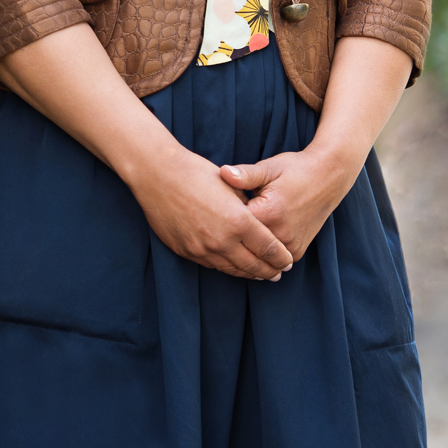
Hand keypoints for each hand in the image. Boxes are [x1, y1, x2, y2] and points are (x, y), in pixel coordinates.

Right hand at [127, 142, 297, 279]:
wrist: (158, 175)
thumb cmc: (197, 173)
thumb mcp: (232, 187)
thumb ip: (248, 208)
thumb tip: (259, 221)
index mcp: (238, 221)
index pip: (268, 247)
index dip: (281, 257)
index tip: (289, 261)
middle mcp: (221, 240)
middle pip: (252, 264)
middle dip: (269, 271)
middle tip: (279, 273)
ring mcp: (201, 249)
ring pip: (231, 269)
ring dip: (248, 273)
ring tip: (260, 274)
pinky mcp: (186, 251)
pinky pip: (212, 265)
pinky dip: (227, 267)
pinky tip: (234, 266)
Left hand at [219, 146, 364, 264]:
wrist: (329, 176)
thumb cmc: (296, 170)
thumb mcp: (270, 168)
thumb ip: (245, 175)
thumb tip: (223, 172)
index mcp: (268, 214)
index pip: (232, 225)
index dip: (222, 218)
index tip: (218, 211)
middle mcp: (280, 235)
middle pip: (243, 244)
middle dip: (233, 235)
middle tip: (226, 224)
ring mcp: (290, 246)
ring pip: (257, 255)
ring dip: (248, 247)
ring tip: (242, 232)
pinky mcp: (298, 251)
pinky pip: (272, 258)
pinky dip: (263, 251)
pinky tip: (257, 240)